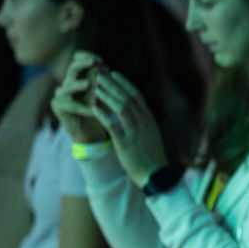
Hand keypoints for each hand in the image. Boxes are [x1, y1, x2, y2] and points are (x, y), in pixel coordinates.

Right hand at [52, 52, 108, 144]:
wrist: (91, 131)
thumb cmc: (99, 110)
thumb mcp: (105, 95)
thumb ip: (104, 84)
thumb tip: (105, 69)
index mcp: (79, 76)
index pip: (78, 60)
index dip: (86, 57)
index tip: (99, 60)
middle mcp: (68, 82)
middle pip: (72, 68)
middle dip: (83, 64)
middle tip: (94, 63)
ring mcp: (61, 93)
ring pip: (68, 86)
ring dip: (78, 84)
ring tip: (88, 84)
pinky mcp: (57, 106)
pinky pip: (70, 105)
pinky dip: (82, 108)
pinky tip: (92, 111)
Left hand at [91, 68, 167, 185]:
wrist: (156, 175)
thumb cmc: (152, 156)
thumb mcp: (152, 135)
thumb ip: (144, 122)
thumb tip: (138, 112)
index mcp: (149, 119)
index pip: (137, 95)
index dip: (124, 83)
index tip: (114, 73)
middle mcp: (143, 122)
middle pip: (126, 97)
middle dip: (112, 84)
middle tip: (100, 72)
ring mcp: (134, 132)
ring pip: (121, 107)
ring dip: (107, 94)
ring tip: (95, 85)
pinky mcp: (125, 143)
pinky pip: (112, 125)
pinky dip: (103, 114)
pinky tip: (92, 106)